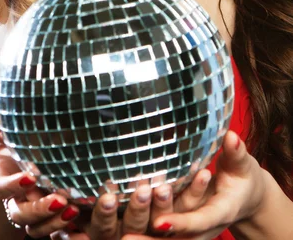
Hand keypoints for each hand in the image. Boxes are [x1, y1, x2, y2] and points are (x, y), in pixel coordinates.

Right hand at [0, 114, 78, 236]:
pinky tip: (80, 214)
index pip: (2, 188)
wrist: (17, 149)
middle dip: (38, 210)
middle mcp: (15, 196)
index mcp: (1, 178)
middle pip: (20, 214)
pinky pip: (52, 227)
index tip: (30, 177)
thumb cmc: (1, 139)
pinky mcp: (47, 210)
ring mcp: (31, 205)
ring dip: (54, 221)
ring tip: (72, 210)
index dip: (14, 186)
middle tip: (59, 201)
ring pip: (36, 226)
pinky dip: (65, 225)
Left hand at [120, 130, 265, 239]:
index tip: (160, 222)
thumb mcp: (241, 165)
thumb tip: (231, 137)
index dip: (180, 222)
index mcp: (221, 212)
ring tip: (121, 237)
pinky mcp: (182, 230)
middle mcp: (205, 227)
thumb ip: (236, 153)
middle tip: (127, 239)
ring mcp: (193, 231)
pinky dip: (146, 234)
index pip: (199, 221)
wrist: (245, 198)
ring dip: (145, 239)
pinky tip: (122, 231)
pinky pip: (164, 236)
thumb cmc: (241, 178)